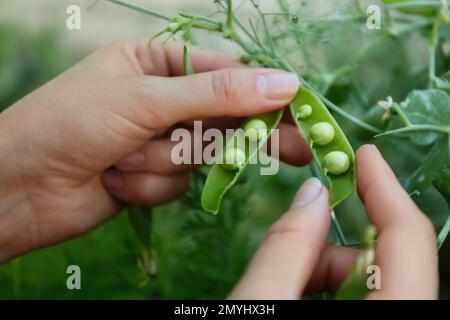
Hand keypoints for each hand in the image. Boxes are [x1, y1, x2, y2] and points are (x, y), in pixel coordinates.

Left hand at [0, 40, 309, 261]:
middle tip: (299, 149)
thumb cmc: (71, 124)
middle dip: (246, 136)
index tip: (302, 109)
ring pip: (199, 156)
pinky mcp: (153, 175)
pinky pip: (177, 183)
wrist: (22, 188)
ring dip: (163, 163)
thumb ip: (216, 93)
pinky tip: (116, 180)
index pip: (226, 74)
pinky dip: (149, 184)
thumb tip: (283, 84)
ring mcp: (158, 139)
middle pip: (223, 116)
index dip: (264, 93)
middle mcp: (161, 99)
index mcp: (156, 62)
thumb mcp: (145, 98)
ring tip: (123, 160)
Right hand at [229, 145, 437, 299]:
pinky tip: (292, 290)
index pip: (408, 238)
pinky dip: (323, 283)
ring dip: (322, 266)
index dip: (385, 188)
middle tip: (285, 238)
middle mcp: (400, 314)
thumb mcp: (261, 301)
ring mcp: (386, 317)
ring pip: (367, 277)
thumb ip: (286, 249)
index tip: (363, 154)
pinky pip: (359, 294)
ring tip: (278, 279)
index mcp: (390, 311)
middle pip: (382, 259)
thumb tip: (312, 194)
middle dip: (330, 242)